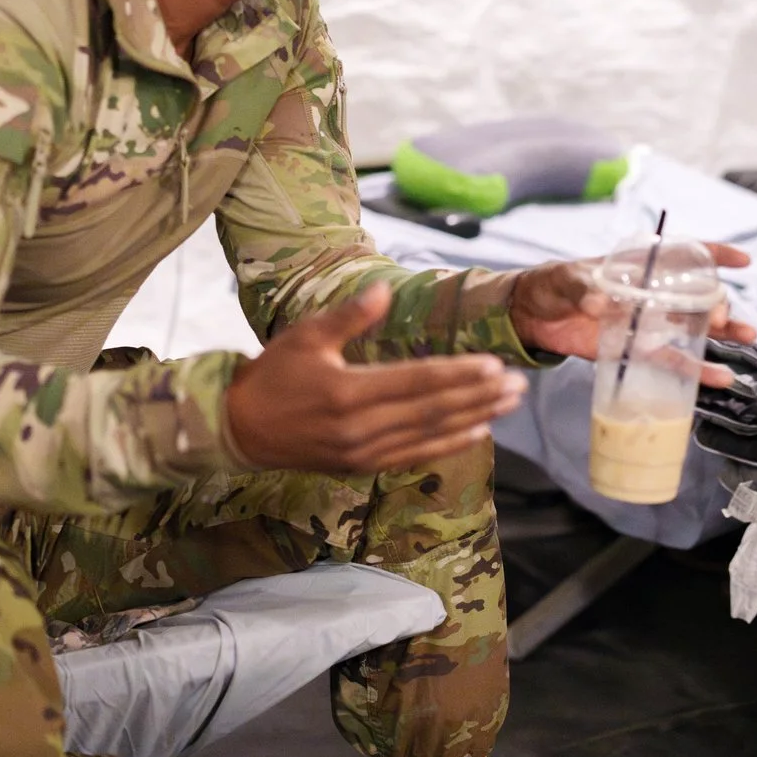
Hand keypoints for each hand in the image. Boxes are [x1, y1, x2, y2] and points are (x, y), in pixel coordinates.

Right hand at [225, 285, 524, 473]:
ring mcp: (362, 452)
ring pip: (430, 434)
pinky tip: (478, 431)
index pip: (415, 383)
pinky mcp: (361, 467)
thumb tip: (383, 289)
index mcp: (346, 392)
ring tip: (509, 403)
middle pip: (432, 410)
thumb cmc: (273, 376)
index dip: (457, 374)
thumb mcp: (306, 336)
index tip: (493, 365)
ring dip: (474, 418)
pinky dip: (449, 444)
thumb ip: (349, 316)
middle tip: (518, 384)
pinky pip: (414, 455)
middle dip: (478, 396)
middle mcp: (359, 428)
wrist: (239, 429)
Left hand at [508, 245, 756, 386]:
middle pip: (698, 294)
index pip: (684, 255)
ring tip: (748, 337)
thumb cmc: (552, 285)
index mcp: (640, 266)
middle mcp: (653, 294)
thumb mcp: (566, 279)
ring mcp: (649, 323)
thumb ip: (584, 289)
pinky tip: (720, 378)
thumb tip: (599, 304)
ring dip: (723, 332)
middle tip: (718, 316)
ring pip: (695, 327)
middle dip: (717, 302)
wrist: (532, 317)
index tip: (743, 261)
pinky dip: (697, 372)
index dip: (715, 255)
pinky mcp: (639, 351)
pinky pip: (674, 362)